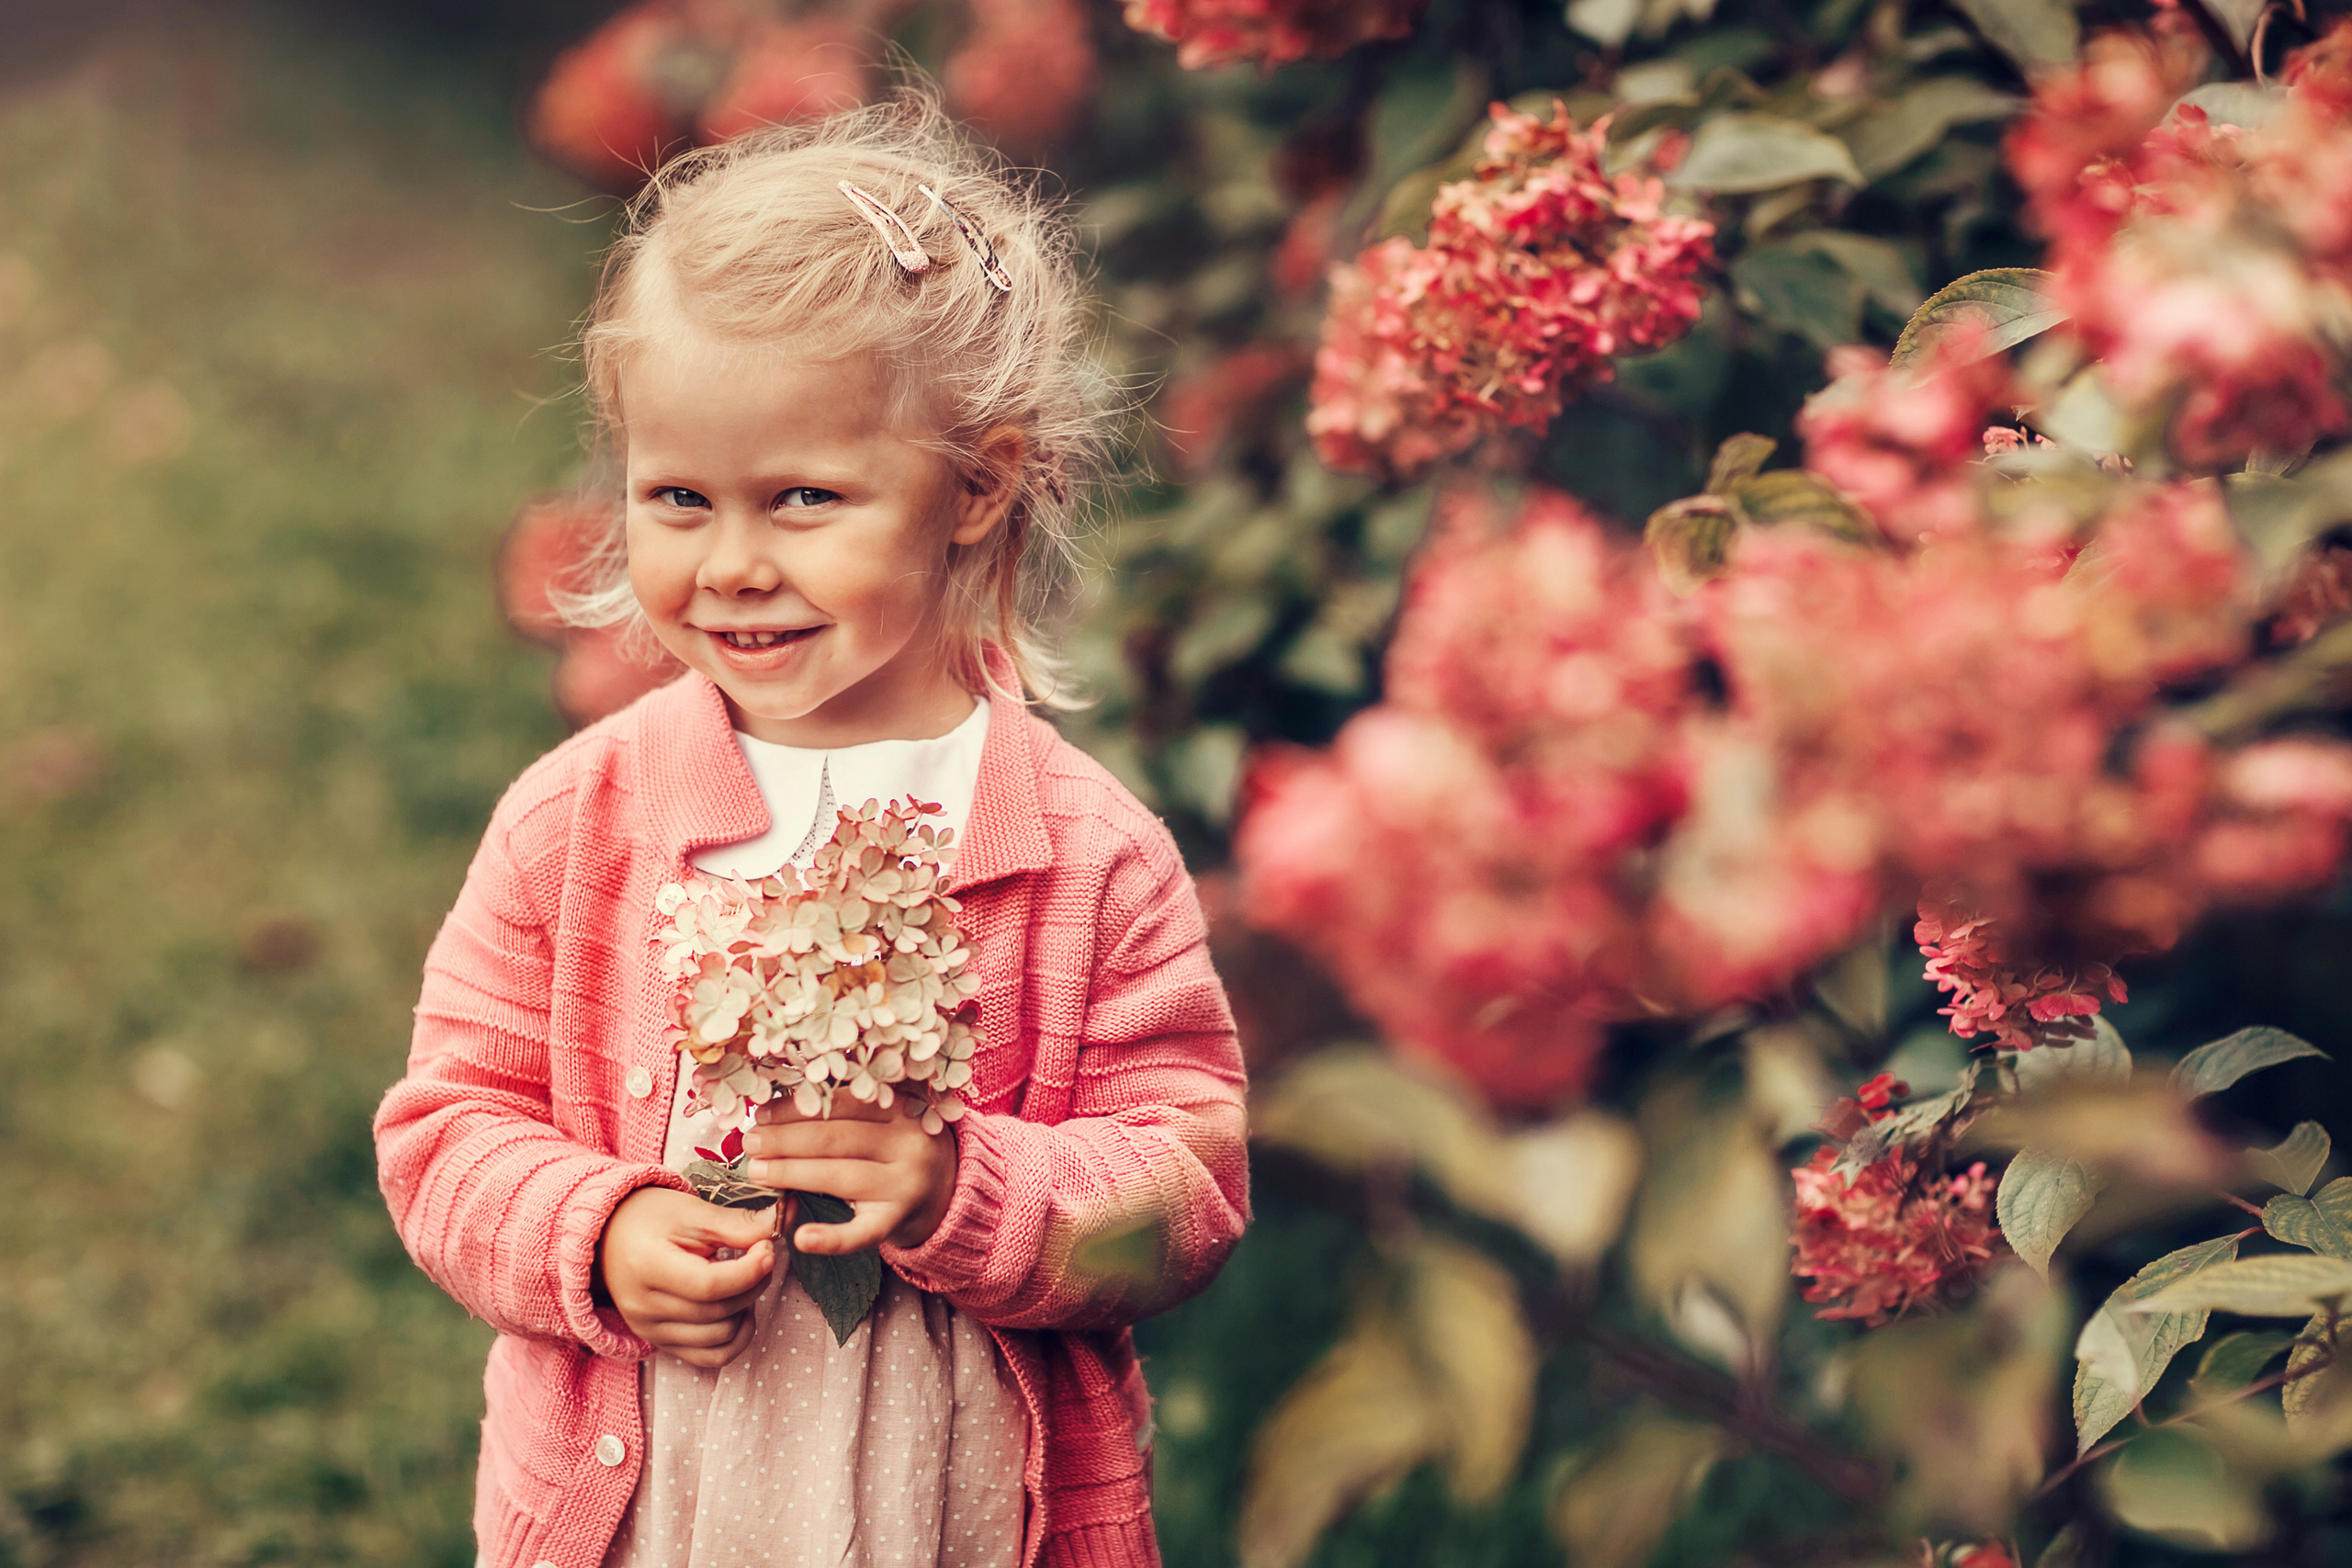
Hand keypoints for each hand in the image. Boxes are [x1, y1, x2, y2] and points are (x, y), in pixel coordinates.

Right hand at [596, 1186, 784, 1368]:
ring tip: (745, 1279)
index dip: (749, 1271)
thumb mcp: (693, 1212)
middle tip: (761, 1256)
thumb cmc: (650, 1217)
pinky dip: (735, 1338)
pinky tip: (739, 1309)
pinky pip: (711, 1358)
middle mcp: (643, 1308)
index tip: (767, 1247)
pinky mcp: (661, 1344)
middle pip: (718, 1312)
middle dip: (754, 1284)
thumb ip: (739, 1224)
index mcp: (647, 1268)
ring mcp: (651, 1331)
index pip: (709, 1286)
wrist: (610, 1237)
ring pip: (720, 1338)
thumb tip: (784, 1221)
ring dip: (746, 1309)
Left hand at [746, 1095, 958, 1253]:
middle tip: (750, 1142)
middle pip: (835, 1139)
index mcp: (904, 1107)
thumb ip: (849, 1105)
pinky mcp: (897, 1221)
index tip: (763, 1112)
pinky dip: (831, 1238)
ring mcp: (905, 1185)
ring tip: (757, 1172)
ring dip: (791, 1174)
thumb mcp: (889, 1116)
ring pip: (840, 1178)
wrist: (947, 1190)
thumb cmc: (900, 1146)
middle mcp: (909, 1143)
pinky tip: (800, 1239)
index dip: (798, 1107)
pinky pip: (861, 1232)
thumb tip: (781, 1100)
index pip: (842, 1103)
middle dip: (785, 1140)